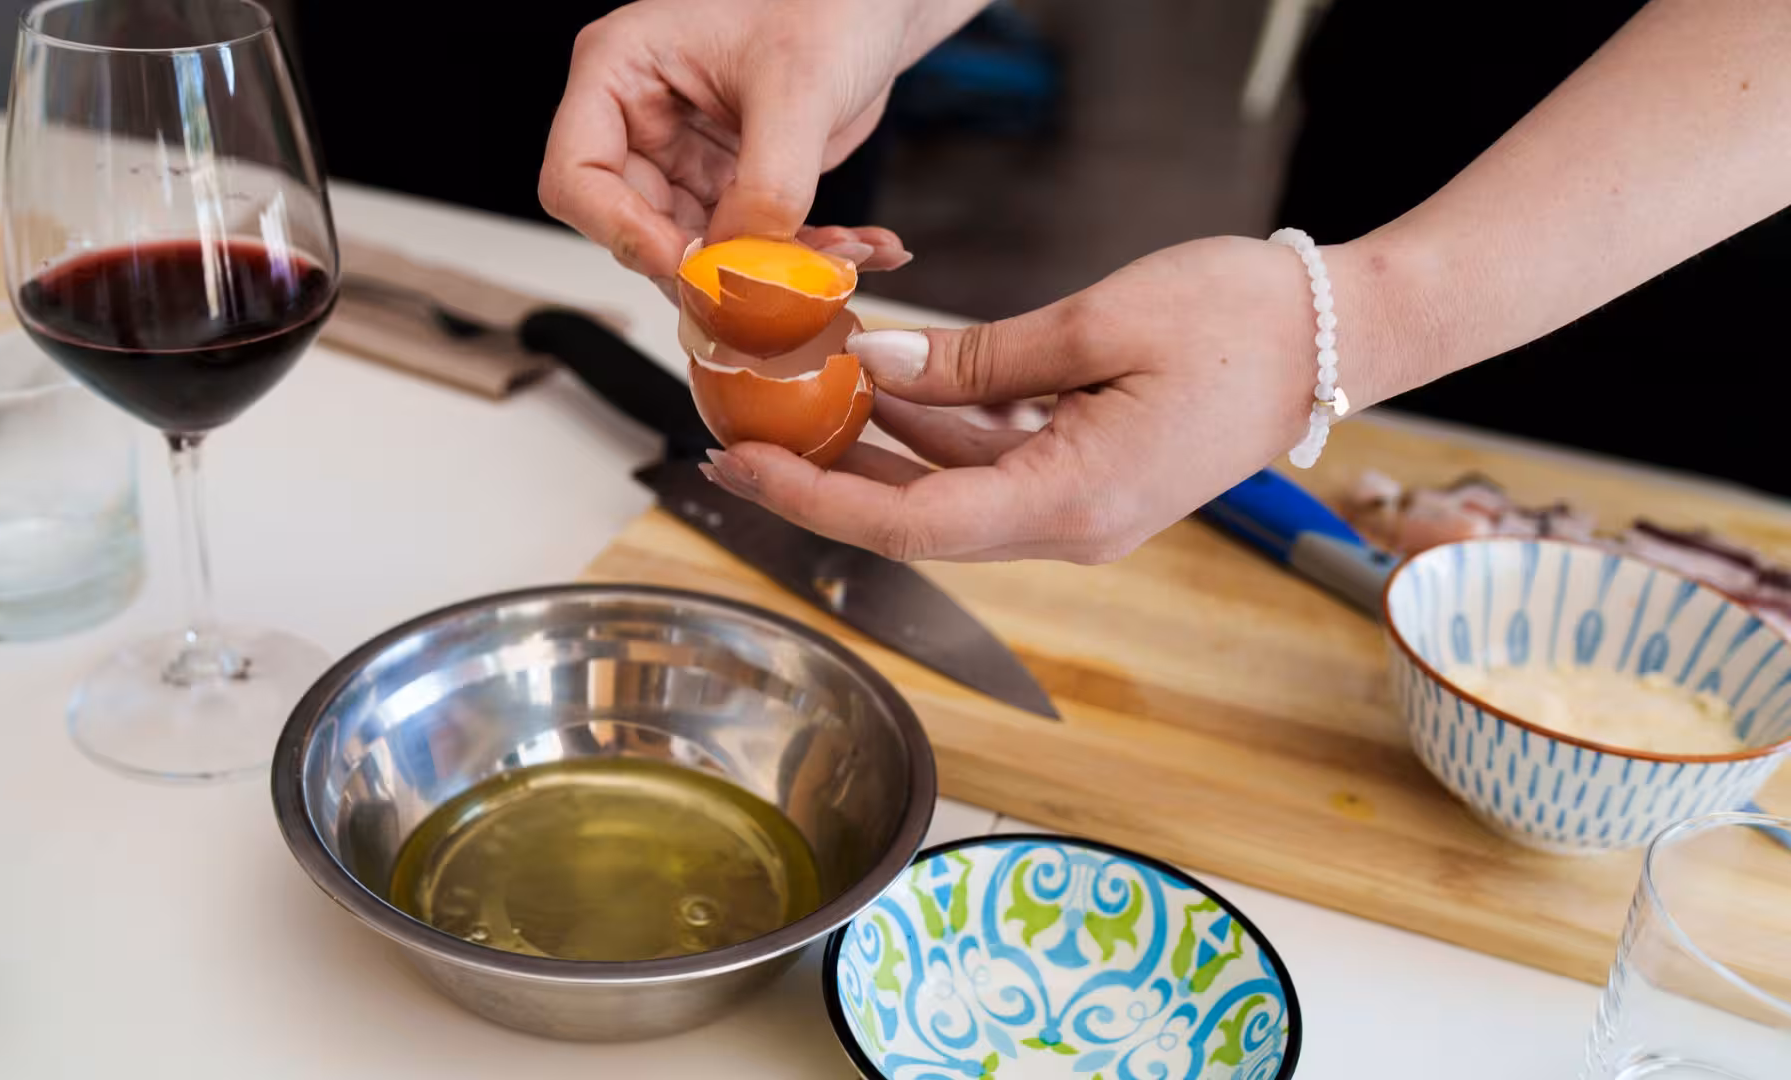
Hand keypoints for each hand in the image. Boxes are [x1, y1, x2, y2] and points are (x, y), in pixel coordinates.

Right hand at [538, 0, 967, 279]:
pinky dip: (805, 256)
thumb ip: (769, 181)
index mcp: (620, 70)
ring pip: (699, 250)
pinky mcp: (731, 185)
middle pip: (636, 228)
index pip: (577, 178)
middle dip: (710, 264)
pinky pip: (749, 245)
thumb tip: (740, 264)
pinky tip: (865, 246)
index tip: (687, 263)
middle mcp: (641, 119)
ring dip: (771, 270)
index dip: (622, 232)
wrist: (875, 8)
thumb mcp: (799, 86)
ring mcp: (684, 158)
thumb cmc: (826, 6)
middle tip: (775, 282)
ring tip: (846, 253)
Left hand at [699, 236, 1400, 562]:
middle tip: (740, 432)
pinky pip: (991, 460)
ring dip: (877, 444)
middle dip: (826, 476)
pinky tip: (886, 375)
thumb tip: (880, 363)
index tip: (742, 469)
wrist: (1342, 335)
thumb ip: (980, 357)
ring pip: (949, 484)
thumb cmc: (1242, 321)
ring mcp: (1082, 506)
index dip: (816, 501)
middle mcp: (1070, 525)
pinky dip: (936, 423)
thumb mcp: (1098, 322)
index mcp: (1072, 502)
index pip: (911, 522)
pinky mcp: (1090, 476)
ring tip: (799, 391)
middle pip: (916, 515)